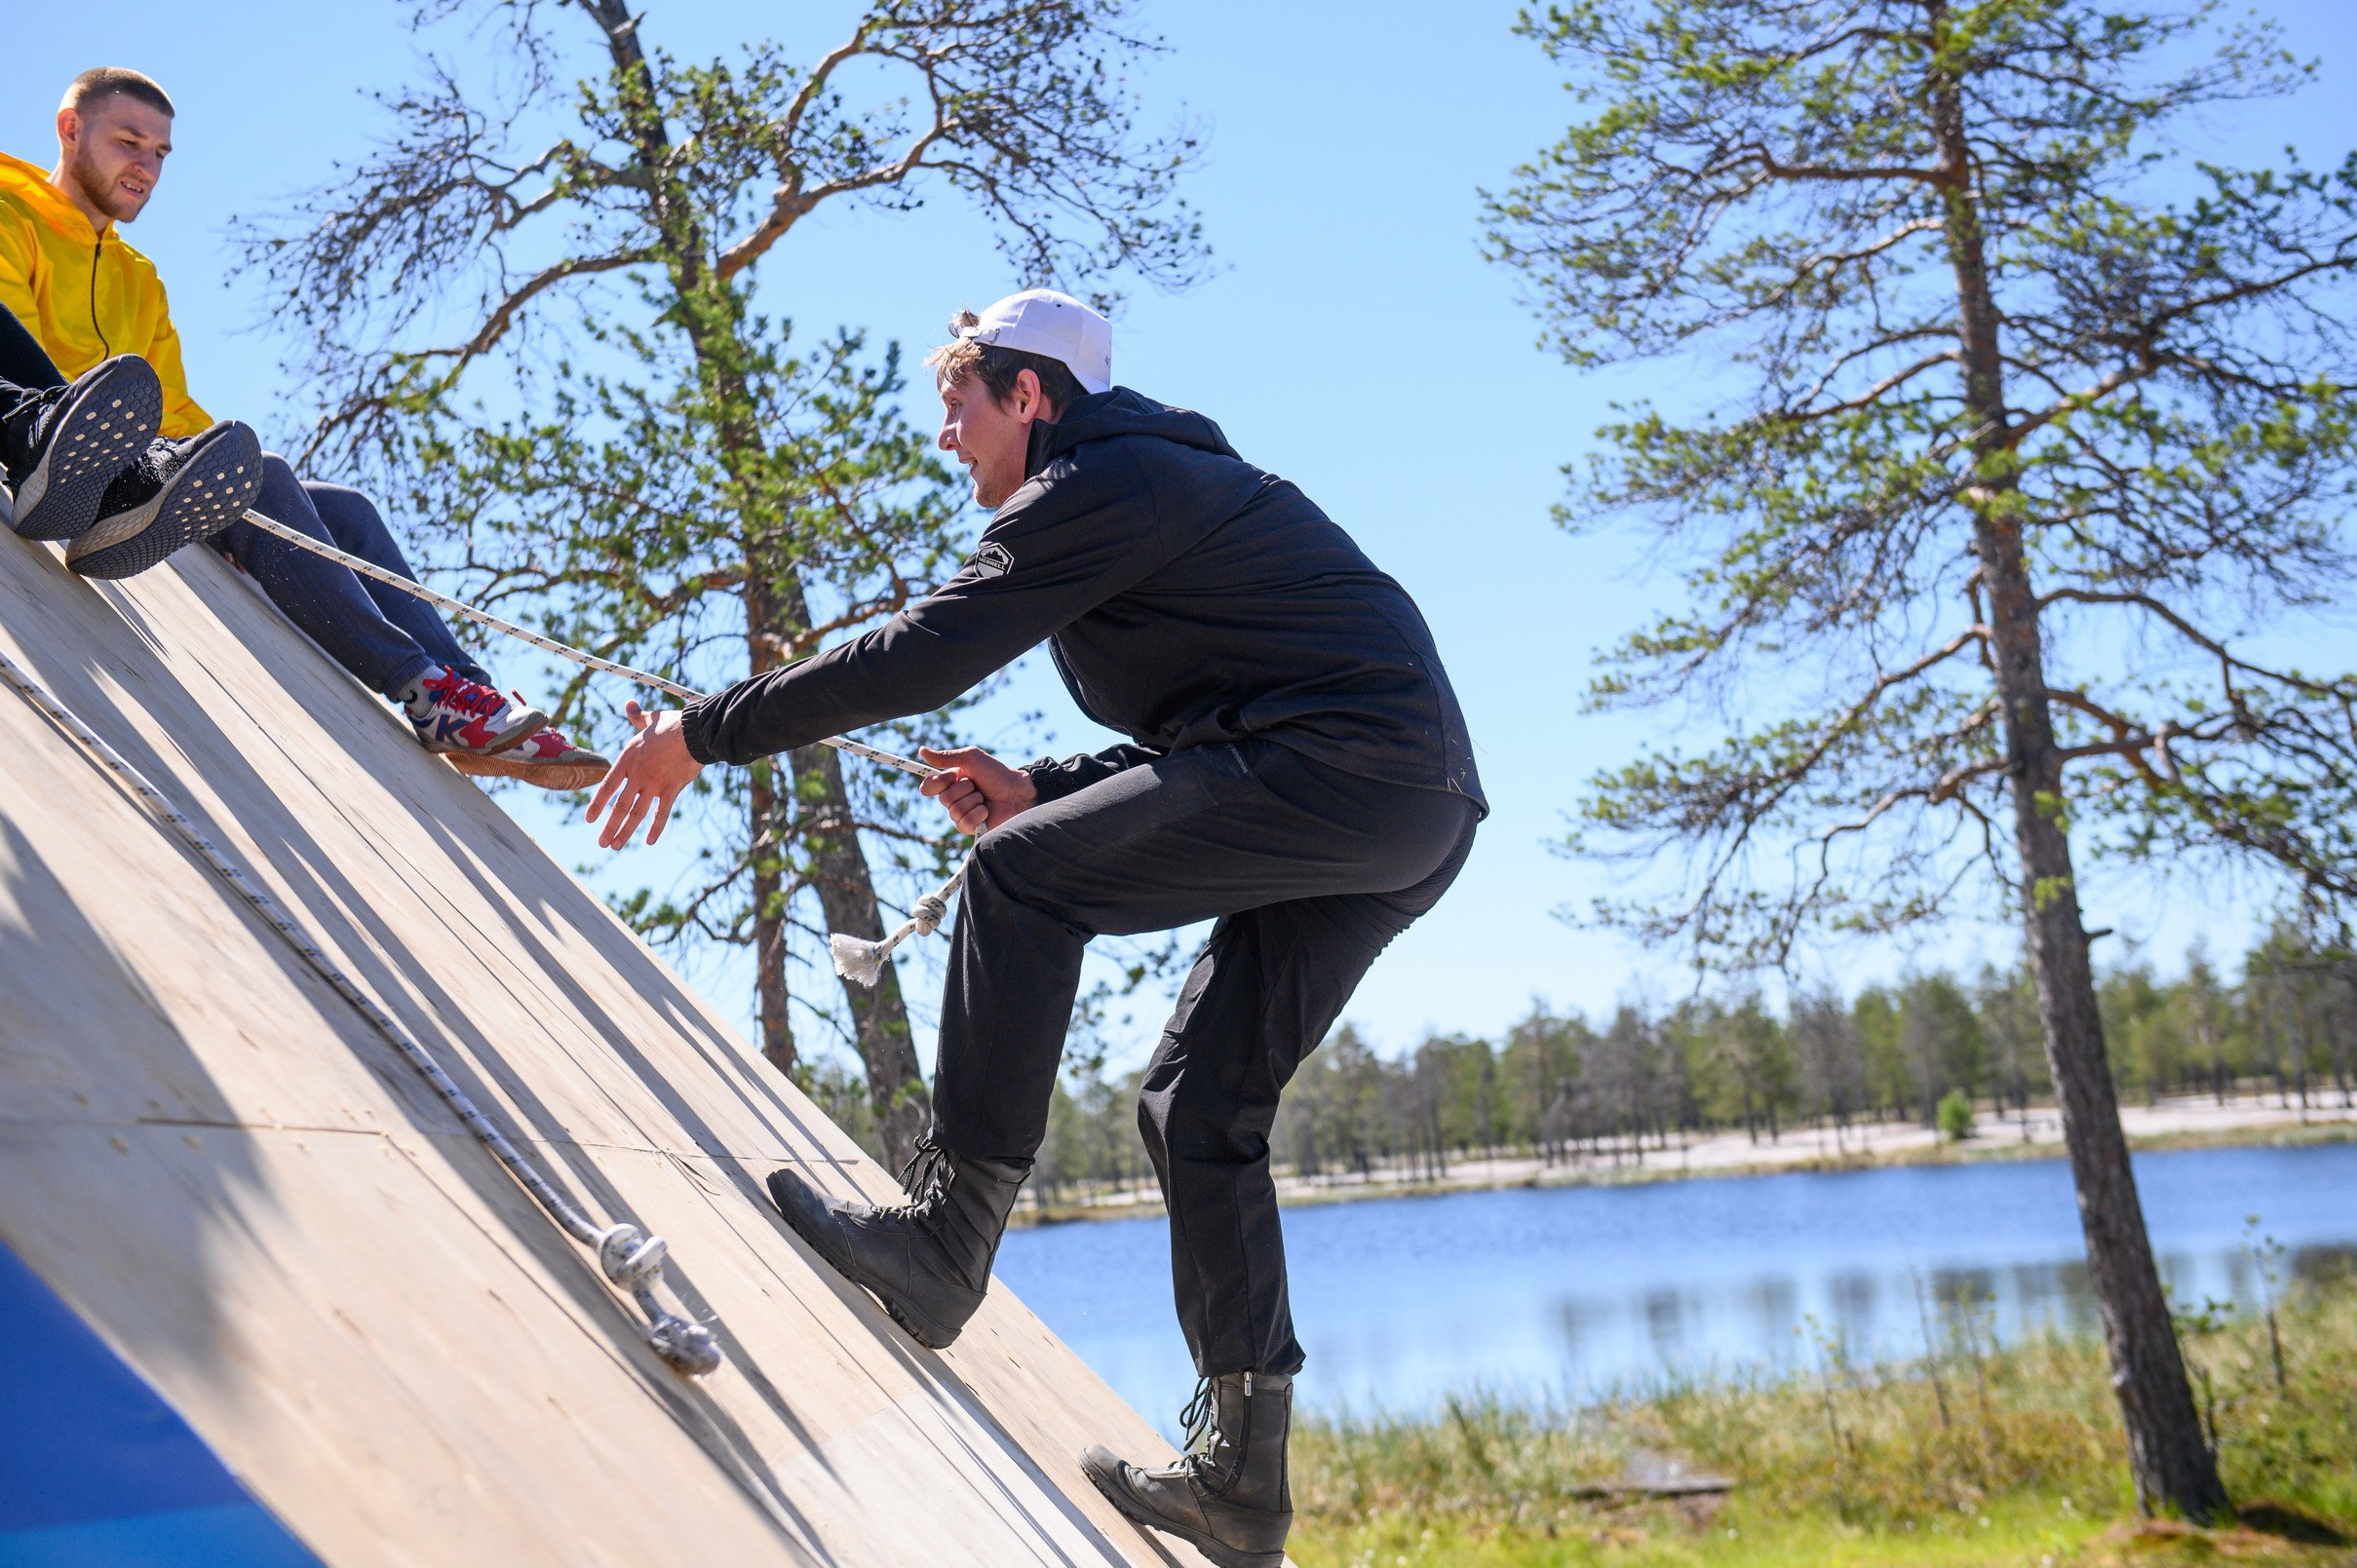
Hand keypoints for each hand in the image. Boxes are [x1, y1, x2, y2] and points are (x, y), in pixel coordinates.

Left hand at [586, 702, 702, 847]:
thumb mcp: (651, 719)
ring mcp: (654, 784)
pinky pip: (661, 813)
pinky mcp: (671, 789)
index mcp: (628, 759)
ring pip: (636, 813)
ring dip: (625, 831)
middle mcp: (637, 775)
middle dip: (609, 827)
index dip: (597, 804)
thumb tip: (630, 704)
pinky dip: (655, 828)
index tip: (589, 819)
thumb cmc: (673, 724)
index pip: (607, 786)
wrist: (694, 732)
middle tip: (601, 843)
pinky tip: (649, 841)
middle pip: (619, 806)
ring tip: (616, 845)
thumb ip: (637, 716)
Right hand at [918, 746, 1037, 834]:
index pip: (928, 786)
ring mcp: (961, 814)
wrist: (1017, 791)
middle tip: (977, 785)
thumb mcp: (972, 759)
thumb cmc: (996, 773)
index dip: (938, 782)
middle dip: (964, 789)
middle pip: (944, 798)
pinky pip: (964, 823)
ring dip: (974, 801)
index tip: (953, 776)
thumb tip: (921, 750)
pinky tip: (987, 810)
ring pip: (954, 811)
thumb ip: (947, 757)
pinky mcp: (970, 827)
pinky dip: (978, 814)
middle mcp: (953, 798)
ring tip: (984, 797)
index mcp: (950, 782)